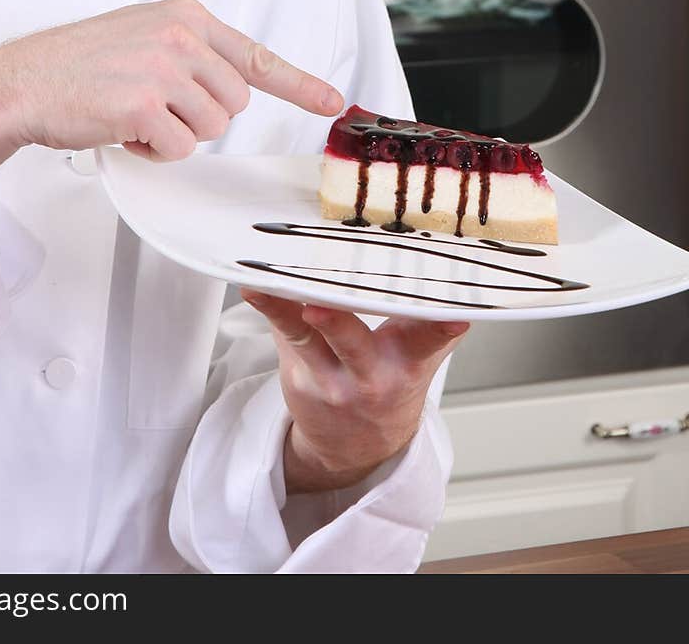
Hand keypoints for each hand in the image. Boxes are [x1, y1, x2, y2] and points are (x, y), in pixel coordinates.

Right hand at [0, 0, 342, 182]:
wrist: (24, 81)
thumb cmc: (78, 64)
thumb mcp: (142, 34)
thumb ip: (189, 52)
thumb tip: (231, 85)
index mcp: (185, 17)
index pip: (254, 55)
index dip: (298, 83)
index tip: (331, 100)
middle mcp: (181, 36)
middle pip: (234, 104)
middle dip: (199, 117)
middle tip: (153, 106)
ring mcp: (164, 68)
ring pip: (211, 129)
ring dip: (175, 135)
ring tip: (133, 114)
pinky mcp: (145, 104)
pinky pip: (178, 148)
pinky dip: (152, 151)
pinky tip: (121, 129)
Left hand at [240, 289, 468, 493]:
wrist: (355, 447)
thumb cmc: (389, 384)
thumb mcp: (420, 357)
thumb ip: (426, 316)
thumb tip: (445, 262)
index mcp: (409, 362)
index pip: (430, 342)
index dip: (442, 328)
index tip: (455, 315)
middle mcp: (369, 375)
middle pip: (354, 344)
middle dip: (338, 325)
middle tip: (318, 306)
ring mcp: (329, 378)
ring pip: (307, 339)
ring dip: (286, 312)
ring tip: (265, 287)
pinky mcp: (298, 374)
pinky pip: (284, 336)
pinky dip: (270, 309)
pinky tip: (254, 289)